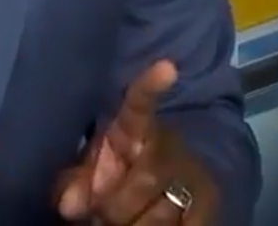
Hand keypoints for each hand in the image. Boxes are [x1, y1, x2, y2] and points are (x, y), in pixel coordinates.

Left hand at [55, 60, 218, 223]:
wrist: (154, 195)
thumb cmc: (112, 173)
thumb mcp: (91, 170)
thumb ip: (76, 182)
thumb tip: (69, 206)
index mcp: (131, 128)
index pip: (140, 103)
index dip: (152, 86)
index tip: (168, 67)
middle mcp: (167, 146)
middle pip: (147, 177)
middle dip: (115, 208)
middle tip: (98, 218)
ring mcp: (191, 176)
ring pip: (164, 212)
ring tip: (117, 225)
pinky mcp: (207, 205)